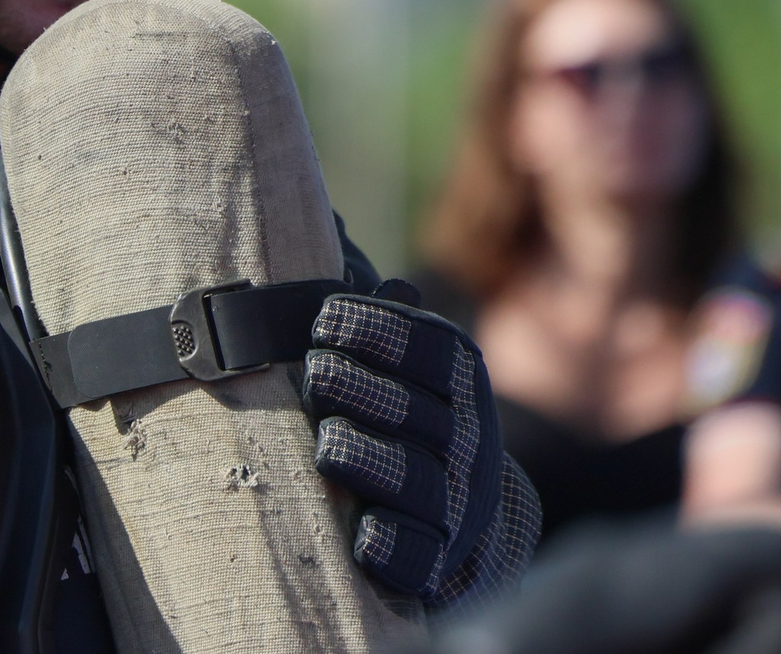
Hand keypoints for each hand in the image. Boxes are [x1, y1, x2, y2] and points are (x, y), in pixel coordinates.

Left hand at [302, 288, 540, 605]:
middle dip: (361, 388)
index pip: (429, 346)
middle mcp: (465, 437)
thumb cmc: (399, 413)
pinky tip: (360, 534)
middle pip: (416, 409)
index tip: (322, 320)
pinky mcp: (435, 561)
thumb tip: (325, 219)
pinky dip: (389, 545)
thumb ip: (364, 304)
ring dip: (367, 458)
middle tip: (315, 373)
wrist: (458, 519)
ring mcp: (455, 503)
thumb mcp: (395, 355)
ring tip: (327, 443)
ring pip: (415, 479)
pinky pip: (417, 554)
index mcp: (456, 376)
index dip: (378, 330)